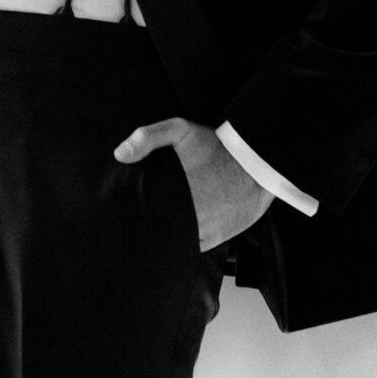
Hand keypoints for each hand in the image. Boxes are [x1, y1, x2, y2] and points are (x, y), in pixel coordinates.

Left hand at [114, 116, 273, 252]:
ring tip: (151, 233)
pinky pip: (192, 248)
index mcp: (173, 191)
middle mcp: (187, 215)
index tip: (122, 210)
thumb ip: (148, 137)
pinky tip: (175, 237)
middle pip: (156, 228)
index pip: (144, 211)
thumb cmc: (217, 147)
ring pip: (173, 242)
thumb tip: (120, 154)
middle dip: (144, 226)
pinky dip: (182, 245)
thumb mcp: (181, 129)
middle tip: (132, 223)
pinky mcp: (215, 238)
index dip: (132, 212)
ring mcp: (201, 230)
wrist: (257, 166)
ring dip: (164, 237)